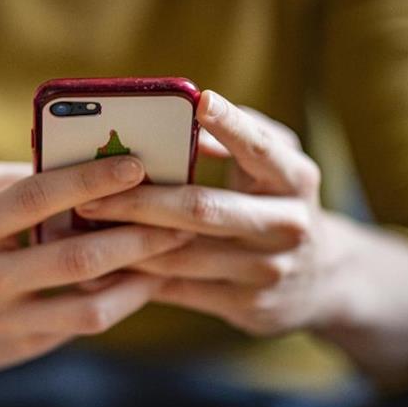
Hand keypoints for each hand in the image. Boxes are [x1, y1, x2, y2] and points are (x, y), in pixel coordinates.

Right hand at [0, 157, 194, 370]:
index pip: (36, 198)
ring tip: (174, 249)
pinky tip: (146, 279)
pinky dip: (122, 300)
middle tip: (180, 215)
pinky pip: (83, 323)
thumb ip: (18, 179)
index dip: (90, 179)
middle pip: (74, 255)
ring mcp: (3, 319)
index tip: (137, 164)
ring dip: (139, 276)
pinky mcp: (21, 346)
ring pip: (88, 302)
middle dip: (135, 234)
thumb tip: (85, 159)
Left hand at [75, 90, 407, 384]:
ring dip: (127, 242)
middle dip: (139, 201)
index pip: (260, 149)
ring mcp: (268, 271)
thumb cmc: (280, 203)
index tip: (199, 99)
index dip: (231, 124)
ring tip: (84, 229)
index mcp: (296, 180)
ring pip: (183, 256)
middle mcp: (288, 225)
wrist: (324, 280)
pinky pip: (180, 291)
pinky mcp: (249, 306)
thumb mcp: (277, 167)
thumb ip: (241, 137)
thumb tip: (187, 116)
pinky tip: (105, 264)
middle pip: (203, 210)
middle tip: (89, 196)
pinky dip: (139, 277)